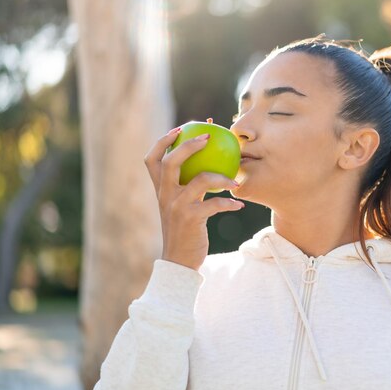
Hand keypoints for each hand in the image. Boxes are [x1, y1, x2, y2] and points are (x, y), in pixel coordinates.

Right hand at [144, 127, 243, 270]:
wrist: (179, 261)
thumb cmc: (184, 230)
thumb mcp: (180, 205)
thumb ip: (187, 186)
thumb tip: (206, 162)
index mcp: (160, 190)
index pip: (151, 159)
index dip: (162, 141)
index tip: (180, 128)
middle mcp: (165, 195)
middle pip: (172, 161)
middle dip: (190, 145)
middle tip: (209, 137)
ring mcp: (177, 206)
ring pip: (201, 180)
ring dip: (222, 177)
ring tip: (235, 181)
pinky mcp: (192, 219)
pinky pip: (215, 204)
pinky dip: (229, 203)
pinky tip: (239, 205)